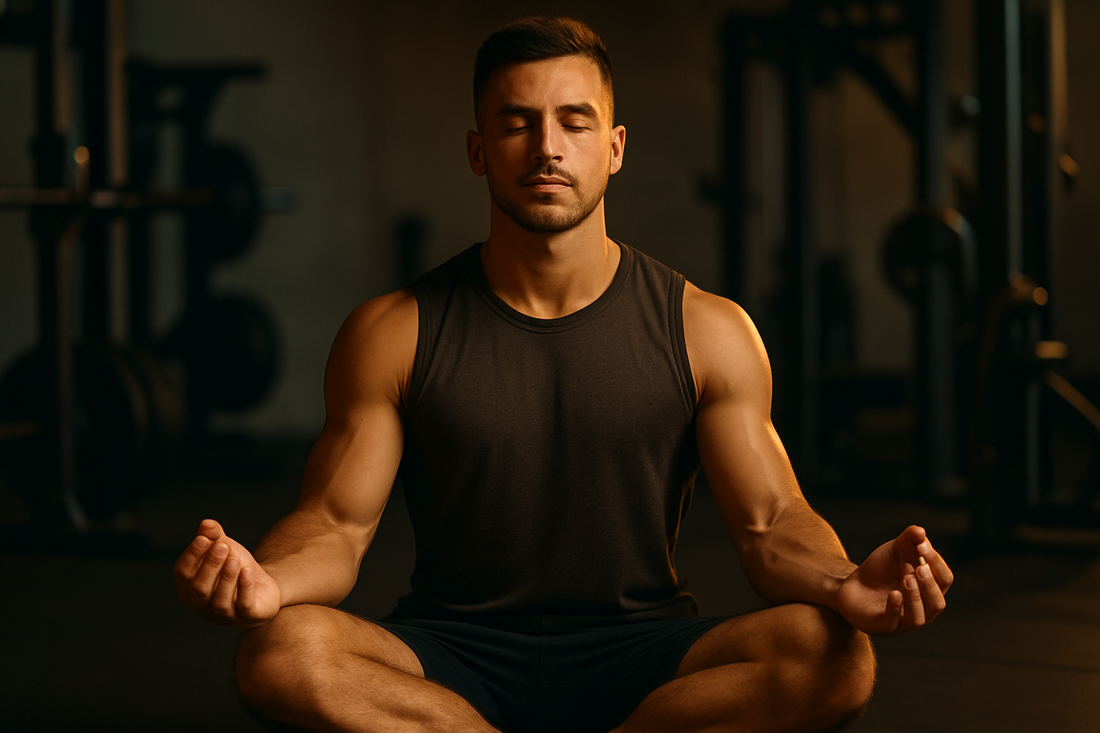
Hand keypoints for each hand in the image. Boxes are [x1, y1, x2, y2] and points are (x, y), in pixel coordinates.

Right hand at [174, 519, 281, 627]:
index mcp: (189, 589)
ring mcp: (224, 615)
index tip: (203, 538)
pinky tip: (248, 571)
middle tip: (222, 546)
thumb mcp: (225, 549)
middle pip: (199, 587)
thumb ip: (215, 536)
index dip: (192, 556)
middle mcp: (203, 605)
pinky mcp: (247, 616)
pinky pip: (243, 605)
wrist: (263, 588)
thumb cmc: (235, 569)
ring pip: (219, 600)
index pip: (183, 573)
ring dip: (226, 577)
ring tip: (234, 559)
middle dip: (210, 565)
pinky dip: (244, 587)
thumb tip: (207, 524)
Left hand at [836, 525, 952, 635]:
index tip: (921, 545)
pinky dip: (895, 608)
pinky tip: (894, 594)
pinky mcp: (883, 626)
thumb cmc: (880, 569)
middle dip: (930, 585)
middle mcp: (922, 609)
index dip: (935, 561)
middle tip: (919, 567)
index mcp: (930, 589)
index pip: (944, 579)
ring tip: (906, 578)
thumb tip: (920, 531)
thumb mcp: (895, 550)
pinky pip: (894, 623)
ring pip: (919, 617)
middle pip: (937, 602)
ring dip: (915, 597)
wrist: (851, 584)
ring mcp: (903, 621)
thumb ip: (909, 539)